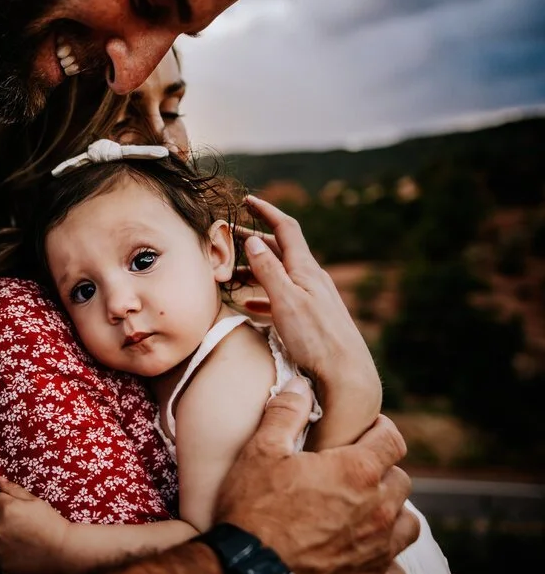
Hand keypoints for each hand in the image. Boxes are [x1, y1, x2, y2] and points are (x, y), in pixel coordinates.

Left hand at [0, 478, 70, 573]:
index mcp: (5, 508)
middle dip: (1, 520)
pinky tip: (22, 551)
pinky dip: (6, 552)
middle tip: (21, 525)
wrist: (62, 550)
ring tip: (23, 539)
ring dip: (3, 536)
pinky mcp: (1, 562)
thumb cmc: (51, 523)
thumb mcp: (35, 501)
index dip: (3, 504)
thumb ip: (14, 490)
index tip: (15, 511)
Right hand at [214, 377, 419, 573]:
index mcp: (357, 472)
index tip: (365, 432)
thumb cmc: (253, 512)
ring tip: (364, 512)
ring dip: (391, 514)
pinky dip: (385, 558)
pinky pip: (396, 569)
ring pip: (408, 525)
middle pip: (401, 480)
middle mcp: (378, 510)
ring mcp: (378, 550)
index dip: (380, 430)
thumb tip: (300, 386)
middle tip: (353, 473)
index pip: (392, 439)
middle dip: (382, 472)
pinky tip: (362, 553)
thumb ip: (285, 414)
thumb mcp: (260, 452)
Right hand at [240, 196, 380, 398]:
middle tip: (228, 236)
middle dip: (253, 240)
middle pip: (279, 250)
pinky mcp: (310, 317)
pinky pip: (281, 297)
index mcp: (305, 269)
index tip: (247, 199)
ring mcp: (311, 298)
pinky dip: (262, 295)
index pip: (285, 228)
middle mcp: (310, 278)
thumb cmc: (316, 339)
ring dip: (253, 270)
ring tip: (230, 273)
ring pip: (278, 274)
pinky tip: (250, 305)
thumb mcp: (286, 301)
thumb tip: (252, 240)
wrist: (345, 374)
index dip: (266, 211)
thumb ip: (268, 270)